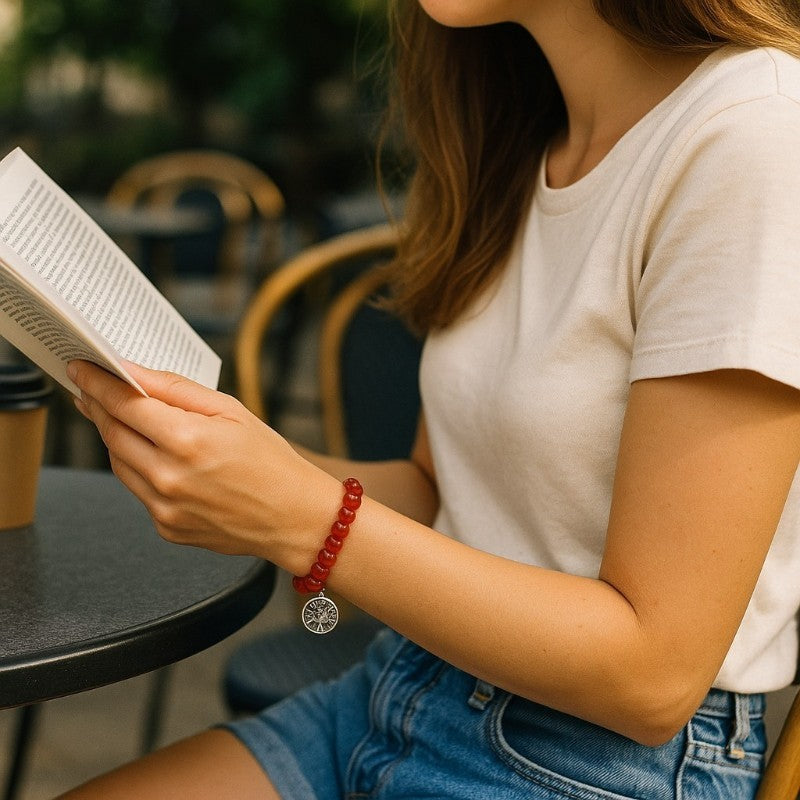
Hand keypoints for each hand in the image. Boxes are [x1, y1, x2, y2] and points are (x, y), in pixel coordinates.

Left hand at [67, 360, 339, 566]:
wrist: (295, 517)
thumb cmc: (271, 461)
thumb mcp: (231, 410)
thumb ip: (176, 389)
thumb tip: (134, 372)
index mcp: (188, 441)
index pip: (123, 404)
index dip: (97, 382)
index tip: (82, 368)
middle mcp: (169, 477)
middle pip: (112, 433)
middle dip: (98, 407)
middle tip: (92, 389)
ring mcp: (165, 507)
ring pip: (118, 463)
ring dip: (116, 437)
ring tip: (124, 419)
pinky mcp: (166, 527)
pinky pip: (138, 490)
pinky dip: (139, 468)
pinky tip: (156, 457)